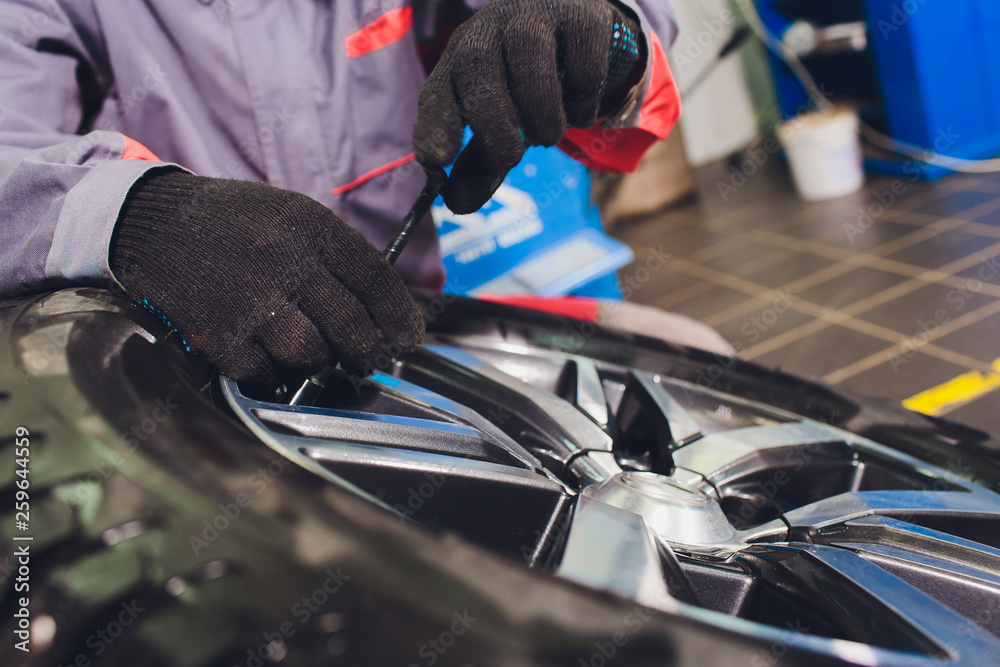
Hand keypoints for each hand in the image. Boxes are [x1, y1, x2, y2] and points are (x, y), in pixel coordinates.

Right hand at [110, 171, 423, 386]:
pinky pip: (265, 374)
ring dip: (318, 362)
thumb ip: (337, 257)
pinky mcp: (216, 334)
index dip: (399, 317)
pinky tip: (270, 360)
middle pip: (351, 327)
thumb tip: (385, 311)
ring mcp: (248, 301)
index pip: (375, 280)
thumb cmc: (235, 223)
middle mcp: (284, 262)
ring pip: (311, 356)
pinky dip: (274, 374)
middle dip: (366, 352)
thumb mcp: (293, 216)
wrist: (154, 223)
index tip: (408, 339)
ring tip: (313, 352)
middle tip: (366, 359)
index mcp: (310, 228)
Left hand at [413, 0, 642, 213]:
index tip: (440, 161)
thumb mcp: (499, 123)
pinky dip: (583, 100)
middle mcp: (489, 30)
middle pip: (476, 68)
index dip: (434, 126)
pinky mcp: (581, 14)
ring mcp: (534, 17)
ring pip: (530, 62)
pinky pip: (582, 62)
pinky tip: (581, 110)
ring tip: (550, 133)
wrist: (579, 32)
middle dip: (495, 126)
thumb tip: (458, 206)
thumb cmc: (527, 85)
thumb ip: (480, 164)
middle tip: (512, 158)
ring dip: (544, 115)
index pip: (436, 91)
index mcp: (459, 61)